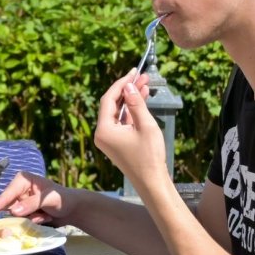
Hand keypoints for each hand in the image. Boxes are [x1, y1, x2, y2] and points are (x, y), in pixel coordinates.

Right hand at [0, 170, 73, 225]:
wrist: (73, 210)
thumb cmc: (63, 199)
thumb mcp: (48, 200)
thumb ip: (31, 204)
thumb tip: (13, 211)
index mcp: (23, 180)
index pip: (10, 192)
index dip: (2, 201)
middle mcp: (19, 190)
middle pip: (9, 205)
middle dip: (22, 214)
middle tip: (36, 216)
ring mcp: (21, 202)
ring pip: (15, 215)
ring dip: (30, 218)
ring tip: (44, 216)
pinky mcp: (24, 212)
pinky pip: (21, 221)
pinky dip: (33, 221)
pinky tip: (44, 218)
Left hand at [94, 70, 169, 189]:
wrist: (152, 182)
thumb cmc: (149, 156)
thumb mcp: (145, 125)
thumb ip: (136, 104)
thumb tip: (129, 87)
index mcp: (104, 130)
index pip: (109, 100)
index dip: (121, 84)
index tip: (132, 72)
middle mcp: (102, 134)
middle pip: (112, 104)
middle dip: (127, 90)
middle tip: (141, 76)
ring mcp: (108, 139)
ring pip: (118, 112)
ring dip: (131, 99)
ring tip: (145, 84)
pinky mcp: (116, 142)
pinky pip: (122, 122)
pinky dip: (131, 111)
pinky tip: (142, 99)